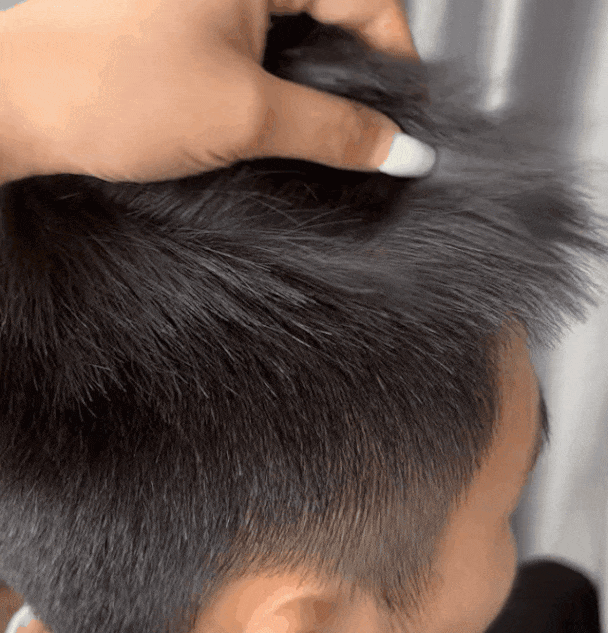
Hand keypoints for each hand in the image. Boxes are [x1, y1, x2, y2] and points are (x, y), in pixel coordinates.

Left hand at [0, 0, 434, 183]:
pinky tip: (274, 114)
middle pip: (332, 10)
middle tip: (359, 131)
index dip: (395, 60)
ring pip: (296, 28)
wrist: (21, 109)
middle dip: (354, 75)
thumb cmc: (111, 94)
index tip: (401, 117)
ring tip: (313, 128)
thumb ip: (333, 131)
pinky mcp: (191, 15)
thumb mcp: (246, 115)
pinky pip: (259, 40)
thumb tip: (399, 148)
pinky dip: (278, 78)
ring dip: (313, 81)